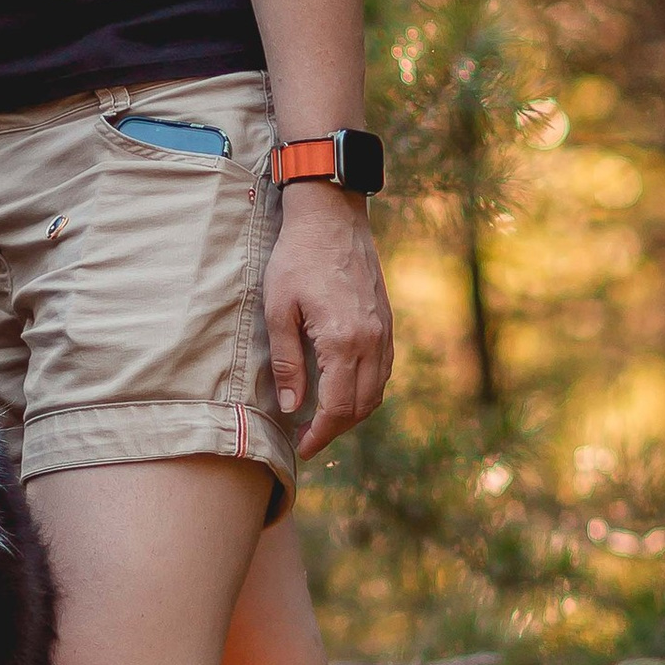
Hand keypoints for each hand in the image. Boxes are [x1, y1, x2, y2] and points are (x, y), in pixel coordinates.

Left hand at [265, 182, 391, 457]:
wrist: (331, 218)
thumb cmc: (296, 259)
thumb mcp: (278, 311)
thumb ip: (286, 364)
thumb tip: (291, 408)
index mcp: (343, 342)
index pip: (339, 408)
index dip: (321, 434)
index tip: (303, 446)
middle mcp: (371, 340)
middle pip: (362, 406)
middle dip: (336, 429)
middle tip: (308, 437)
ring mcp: (384, 331)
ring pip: (377, 390)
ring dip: (353, 412)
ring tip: (323, 419)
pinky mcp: (386, 321)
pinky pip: (383, 369)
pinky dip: (366, 389)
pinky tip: (343, 389)